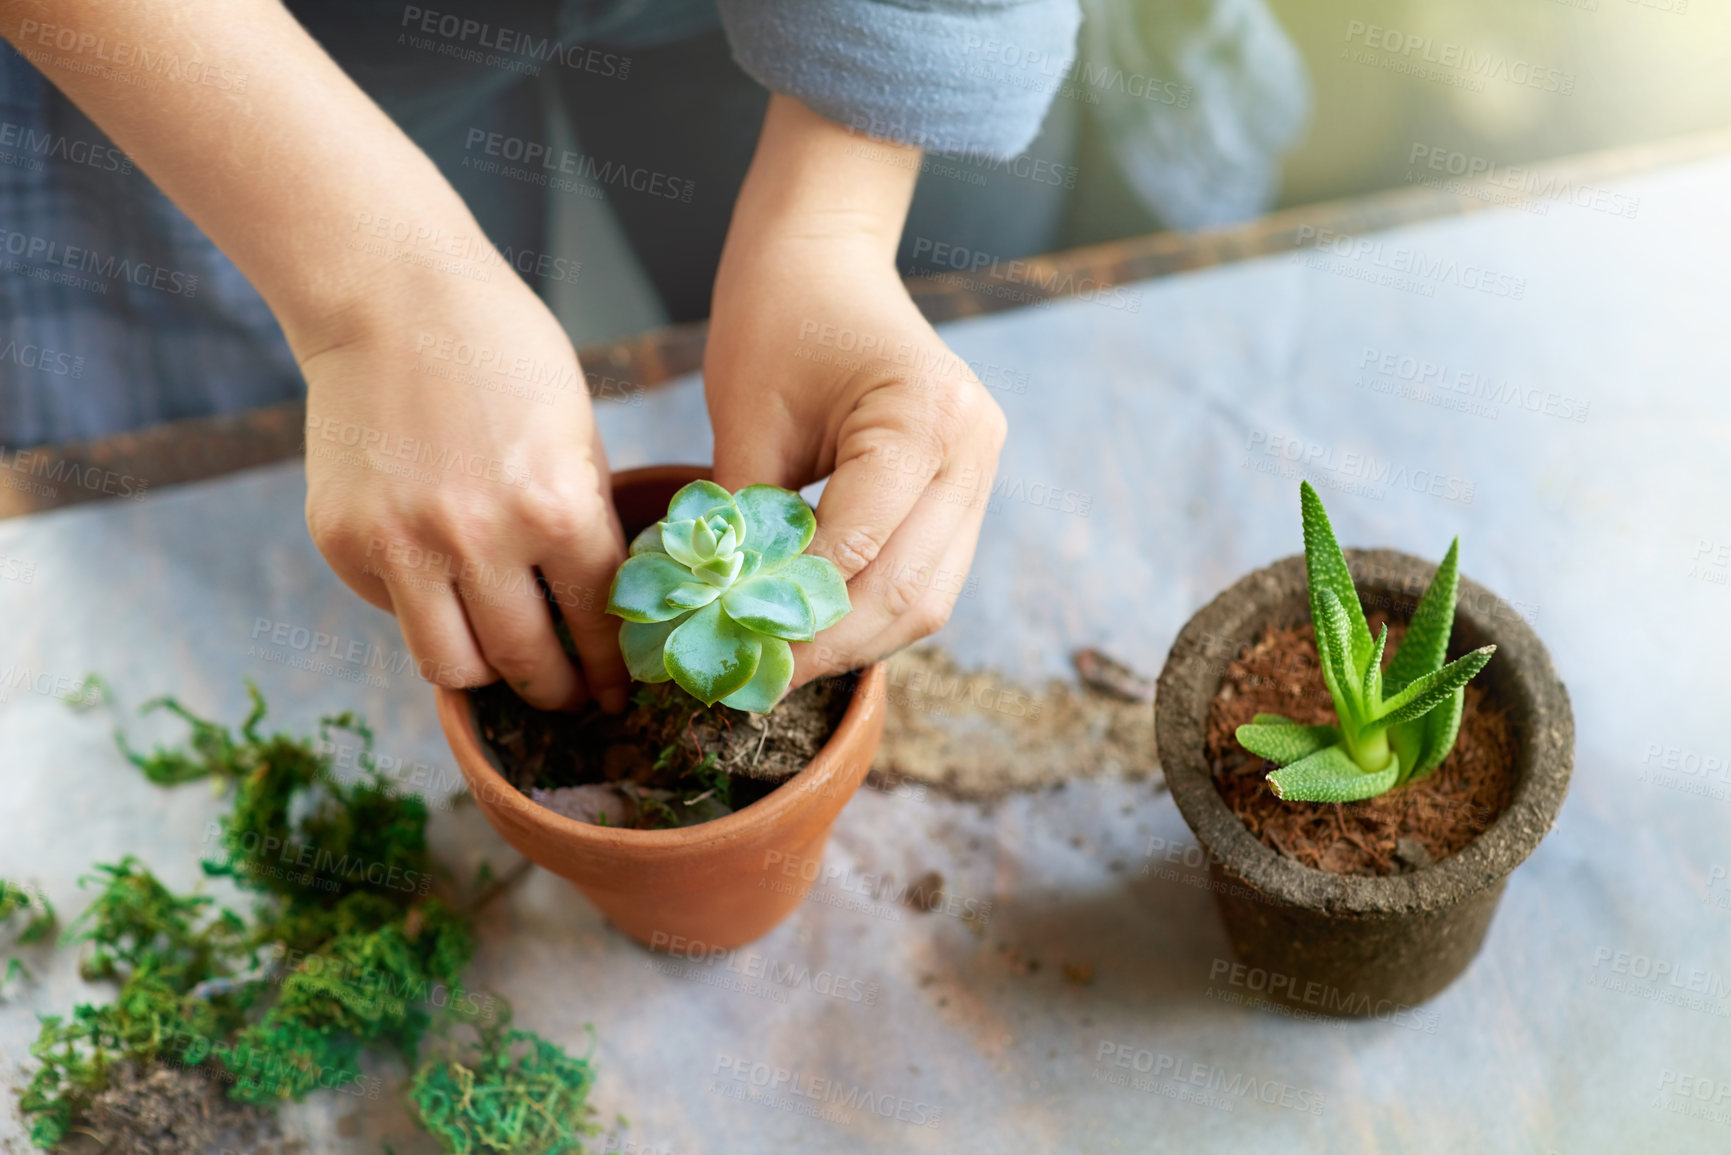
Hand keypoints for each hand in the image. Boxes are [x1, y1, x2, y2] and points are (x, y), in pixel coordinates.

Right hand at [300, 268, 630, 711]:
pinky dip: (423, 610)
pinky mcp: (342, 542)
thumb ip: (585, 522)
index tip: (617, 691)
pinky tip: (440, 576)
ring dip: (486, 676)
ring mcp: (400, 545)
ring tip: (505, 662)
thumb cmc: (499, 352)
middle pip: (527, 664)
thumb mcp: (577, 431)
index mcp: (554, 506)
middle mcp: (476, 537)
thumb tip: (599, 607)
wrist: (388, 295)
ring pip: (452, 667)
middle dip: (558, 692)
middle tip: (569, 696)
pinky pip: (395, 614)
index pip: (598, 622)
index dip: (613, 668)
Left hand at [705, 97, 1006, 686]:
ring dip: (857, 641)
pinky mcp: (967, 487)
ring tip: (784, 664)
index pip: (860, 548)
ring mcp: (982, 470)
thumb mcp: (746, 420)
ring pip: (929, 598)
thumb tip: (724, 622)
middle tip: (757, 679)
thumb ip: (746, 524)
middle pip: (909, 591)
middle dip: (829, 646)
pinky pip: (928, 574)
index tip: (737, 652)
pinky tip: (817, 626)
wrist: (824, 257)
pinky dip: (874, 610)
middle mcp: (974, 448)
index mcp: (925, 417)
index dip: (797, 614)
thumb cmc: (775, 317)